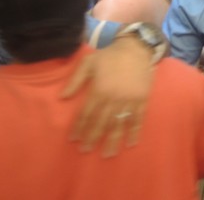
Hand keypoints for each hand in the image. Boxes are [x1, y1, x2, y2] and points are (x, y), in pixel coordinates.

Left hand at [61, 38, 153, 156]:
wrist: (136, 49)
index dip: (80, 127)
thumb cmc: (110, 56)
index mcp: (99, 90)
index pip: (87, 114)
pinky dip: (133, 132)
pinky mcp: (141, 100)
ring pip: (119, 125)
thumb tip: (62, 97)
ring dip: (113, 141)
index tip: (74, 139)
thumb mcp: (89, 62)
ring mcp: (129, 100)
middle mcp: (113, 99)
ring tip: (108, 154)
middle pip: (102, 123)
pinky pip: (137, 119)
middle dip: (93, 138)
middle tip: (86, 150)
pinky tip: (129, 143)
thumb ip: (75, 80)